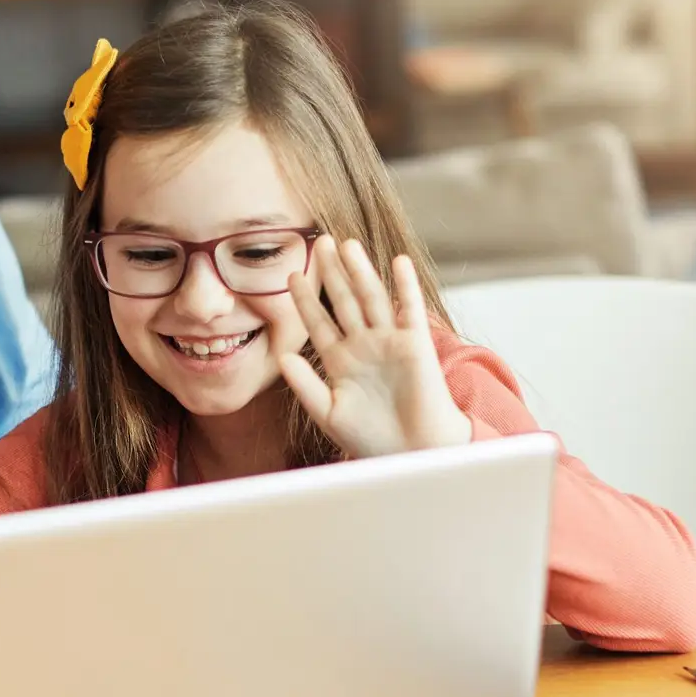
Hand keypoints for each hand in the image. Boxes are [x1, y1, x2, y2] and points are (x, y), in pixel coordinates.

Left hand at [277, 241, 471, 458]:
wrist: (411, 454)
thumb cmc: (371, 439)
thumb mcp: (328, 412)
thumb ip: (304, 385)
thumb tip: (279, 356)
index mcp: (340, 361)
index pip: (318, 322)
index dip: (305, 299)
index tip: (289, 275)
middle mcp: (363, 345)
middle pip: (344, 301)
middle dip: (332, 272)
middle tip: (319, 241)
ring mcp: (389, 342)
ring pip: (372, 298)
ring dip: (361, 271)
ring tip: (348, 244)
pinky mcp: (416, 345)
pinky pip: (410, 309)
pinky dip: (405, 285)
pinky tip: (397, 262)